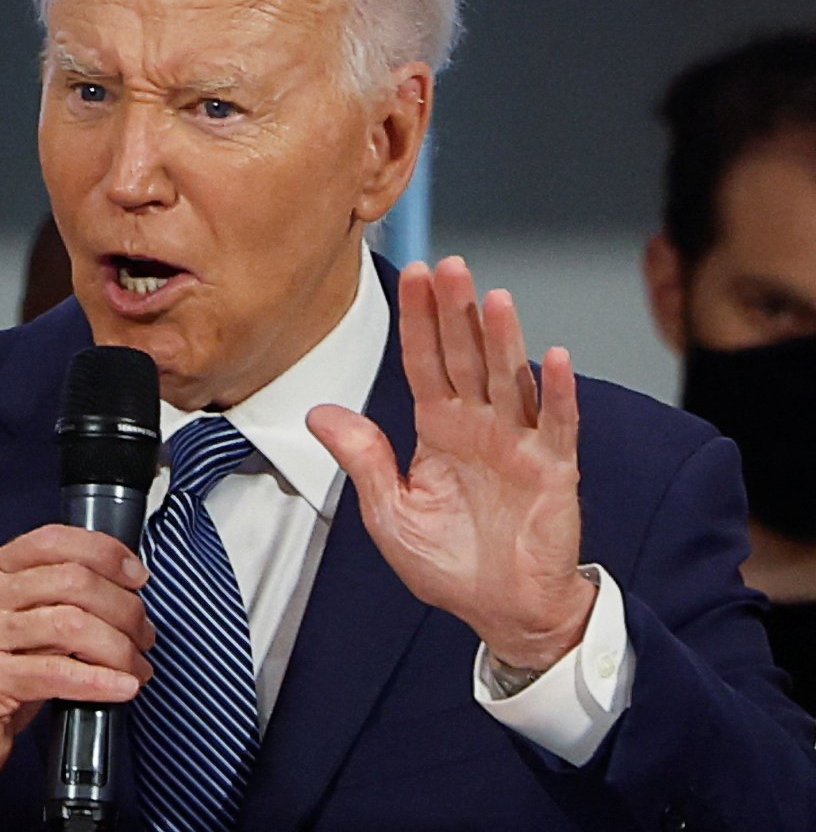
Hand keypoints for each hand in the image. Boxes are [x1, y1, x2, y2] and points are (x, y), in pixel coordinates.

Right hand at [0, 523, 154, 829]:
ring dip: (119, 646)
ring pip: (73, 624)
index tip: (136, 575)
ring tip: (136, 665)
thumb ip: (45, 600)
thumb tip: (116, 591)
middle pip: (73, 580)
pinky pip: (59, 673)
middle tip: (143, 633)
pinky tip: (122, 687)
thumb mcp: (2, 624)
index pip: (54, 540)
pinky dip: (100, 680)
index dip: (105, 553)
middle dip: (124, 607)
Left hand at [306, 256, 594, 669]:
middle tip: (448, 265)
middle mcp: (480, 425)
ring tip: (494, 297)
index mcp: (439, 429)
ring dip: (504, 338)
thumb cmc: (449, 563)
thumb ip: (362, 459)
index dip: (419, 320)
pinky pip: (557, 424)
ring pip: (510, 378)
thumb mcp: (390, 512)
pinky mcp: (554, 470)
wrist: (502, 611)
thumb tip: (319, 412)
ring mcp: (519, 443)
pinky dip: (556, 392)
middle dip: (455, 312)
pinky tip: (554, 357)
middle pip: (466, 357)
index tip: (411, 274)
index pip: (425, 362)